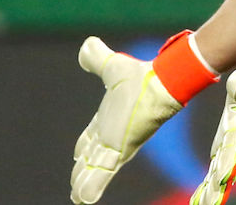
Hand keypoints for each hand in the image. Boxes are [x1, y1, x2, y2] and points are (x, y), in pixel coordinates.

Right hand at [71, 32, 217, 203]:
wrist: (160, 82)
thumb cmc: (141, 76)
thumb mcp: (112, 67)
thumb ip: (96, 58)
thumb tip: (87, 45)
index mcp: (107, 119)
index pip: (90, 137)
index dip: (82, 147)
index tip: (76, 157)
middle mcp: (111, 135)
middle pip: (91, 159)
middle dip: (82, 173)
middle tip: (75, 187)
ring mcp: (116, 145)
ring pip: (94, 171)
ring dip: (83, 184)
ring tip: (77, 199)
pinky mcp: (121, 151)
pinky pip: (101, 174)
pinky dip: (91, 188)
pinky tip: (82, 200)